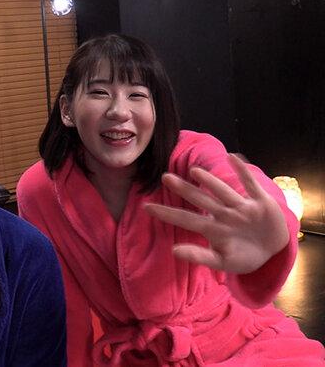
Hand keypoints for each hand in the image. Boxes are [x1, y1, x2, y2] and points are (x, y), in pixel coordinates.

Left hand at [144, 154, 289, 273]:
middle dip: (184, 189)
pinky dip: (243, 171)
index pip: (185, 219)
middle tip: (164, 177)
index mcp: (213, 229)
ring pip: (223, 191)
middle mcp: (224, 214)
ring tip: (194, 171)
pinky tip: (232, 157)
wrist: (274, 251)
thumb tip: (173, 252)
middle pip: (201, 199)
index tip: (146, 206)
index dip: (167, 213)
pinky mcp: (261, 203)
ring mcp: (242, 208)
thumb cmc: (244, 256)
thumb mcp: (221, 262)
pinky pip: (251, 185)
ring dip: (210, 181)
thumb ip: (199, 257)